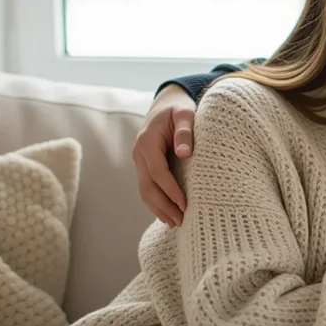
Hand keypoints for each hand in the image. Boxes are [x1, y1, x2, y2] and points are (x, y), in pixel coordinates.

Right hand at [133, 84, 195, 226]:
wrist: (166, 102)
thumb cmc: (179, 108)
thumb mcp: (186, 113)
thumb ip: (186, 131)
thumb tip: (184, 154)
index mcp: (147, 142)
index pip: (158, 172)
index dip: (170, 190)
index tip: (185, 204)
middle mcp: (139, 153)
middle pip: (147, 186)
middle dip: (163, 206)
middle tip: (180, 221)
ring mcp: (139, 160)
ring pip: (144, 189)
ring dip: (158, 208)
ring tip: (174, 223)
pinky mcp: (144, 164)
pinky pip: (147, 186)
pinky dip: (155, 201)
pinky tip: (167, 213)